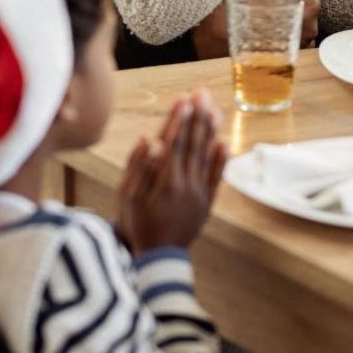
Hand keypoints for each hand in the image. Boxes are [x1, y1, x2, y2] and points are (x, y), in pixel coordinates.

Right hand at [118, 90, 227, 254]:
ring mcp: (200, 194)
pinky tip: (224, 142)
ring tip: (214, 110)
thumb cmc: (137, 226)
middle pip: (193, 145)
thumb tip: (147, 139)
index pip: (175, 143)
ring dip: (211, 132)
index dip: (180, 120)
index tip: (184, 100)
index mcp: (165, 182)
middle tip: (201, 94)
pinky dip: (221, 159)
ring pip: (207, 157)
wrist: (158, 258)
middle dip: (197, 118)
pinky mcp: (207, 202)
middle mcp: (187, 185)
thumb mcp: (128, 198)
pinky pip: (217, 177)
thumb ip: (137, 167)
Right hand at [192, 0, 320, 57]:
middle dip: (294, 15)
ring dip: (286, 33)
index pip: (313, 0)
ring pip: (297, 39)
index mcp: (307, 4)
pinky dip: (275, 49)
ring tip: (265, 24)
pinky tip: (260, 40)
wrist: (210, 15)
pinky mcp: (278, 62)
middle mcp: (307, 28)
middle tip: (272, 8)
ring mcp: (294, 47)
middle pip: (307, 21)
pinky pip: (284, 55)